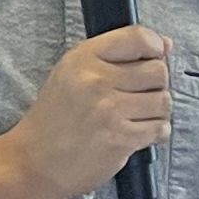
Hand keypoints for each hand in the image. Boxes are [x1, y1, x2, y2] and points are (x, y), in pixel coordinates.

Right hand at [14, 25, 171, 198]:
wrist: (34, 161)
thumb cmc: (54, 119)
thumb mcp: (72, 73)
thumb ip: (117, 55)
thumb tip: (165, 44)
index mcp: (83, 58)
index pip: (138, 37)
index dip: (155, 46)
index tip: (155, 56)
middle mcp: (96, 80)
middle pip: (158, 71)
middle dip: (156, 84)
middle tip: (140, 96)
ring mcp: (109, 110)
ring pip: (163, 100)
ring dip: (157, 111)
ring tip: (138, 116)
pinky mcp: (120, 138)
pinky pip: (160, 128)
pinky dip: (156, 132)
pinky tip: (139, 133)